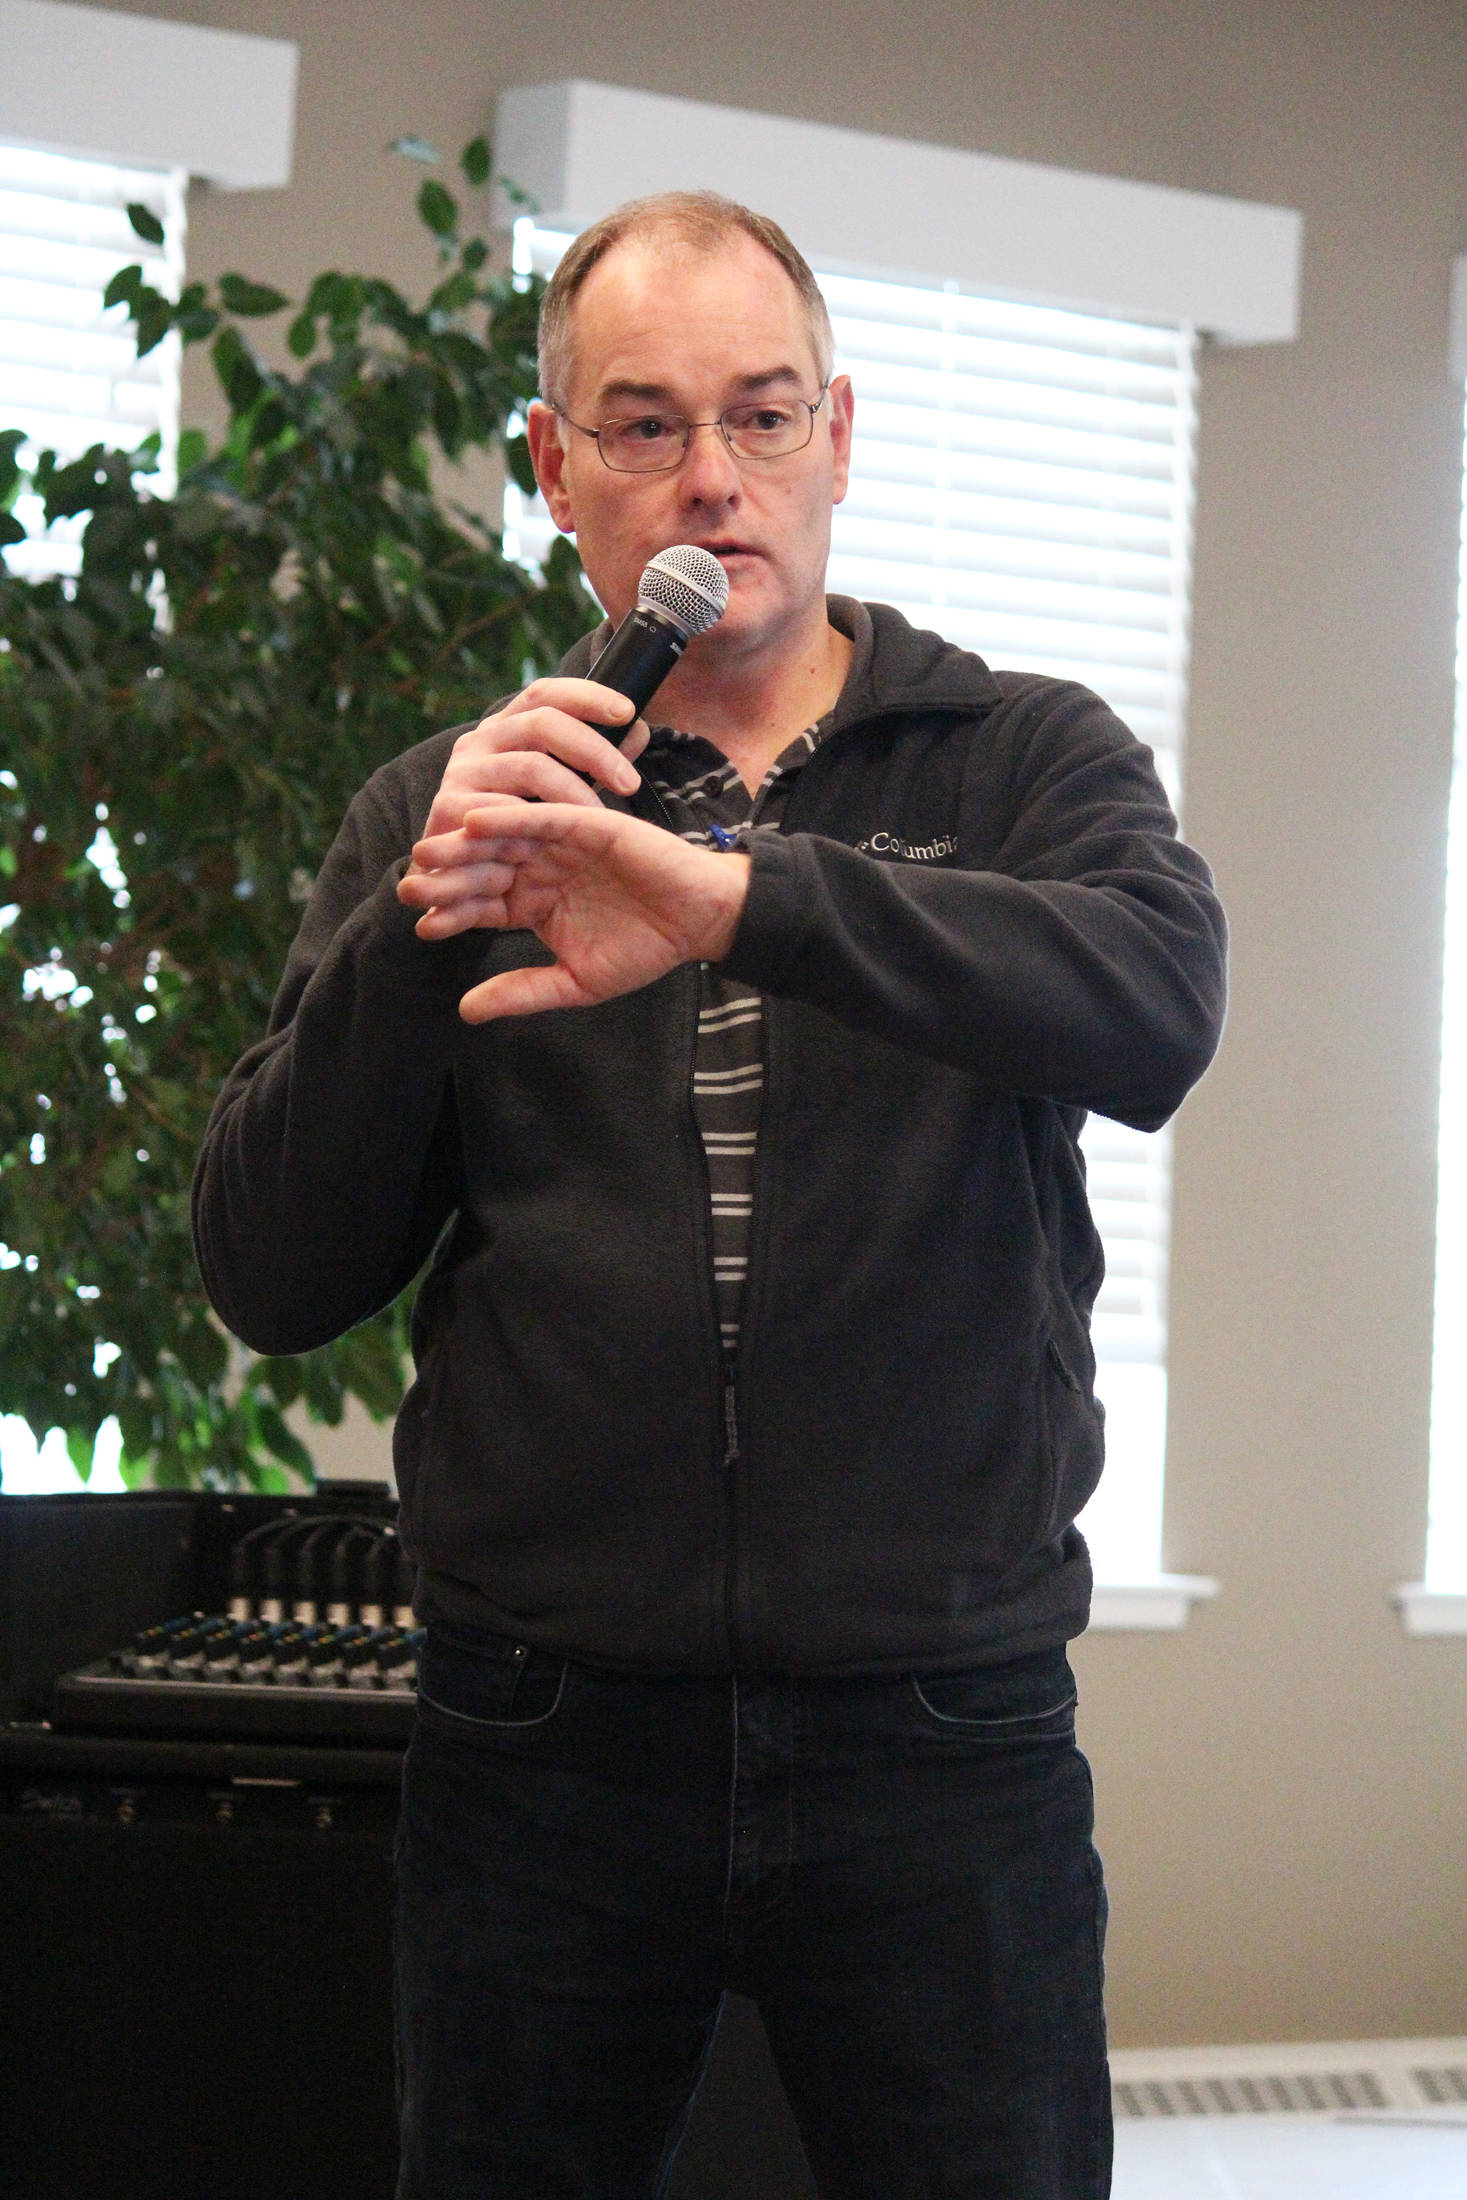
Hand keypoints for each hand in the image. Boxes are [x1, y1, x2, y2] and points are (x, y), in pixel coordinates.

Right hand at [399, 678, 648, 937]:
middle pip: (544, 722)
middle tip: (631, 784)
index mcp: (506, 728)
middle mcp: (480, 741)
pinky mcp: (448, 807)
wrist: (454, 875)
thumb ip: (592, 761)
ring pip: (531, 766)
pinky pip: (506, 810)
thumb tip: (638, 730)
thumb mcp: (556, 790)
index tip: (628, 712)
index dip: (588, 695)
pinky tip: (561, 844)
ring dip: (576, 794)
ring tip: (603, 823)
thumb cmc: (513, 829)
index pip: (546, 693)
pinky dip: (539, 825)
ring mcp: (461, 772)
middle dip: (595, 750)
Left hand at [401, 797, 751, 1020]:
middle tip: (409, 885)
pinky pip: (541, 816)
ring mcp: (560, 842)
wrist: (699, 920)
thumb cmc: (645, 950)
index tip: (422, 928)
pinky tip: (476, 821)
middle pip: (482, 870)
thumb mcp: (576, 982)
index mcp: (532, 903)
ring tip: (428, 850)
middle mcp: (539, 868)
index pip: (482, 907)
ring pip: (502, 839)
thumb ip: (523, 991)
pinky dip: (510, 816)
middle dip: (446, 879)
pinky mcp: (587, 821)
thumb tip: (464, 1012)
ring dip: (464, 844)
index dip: (453, 916)